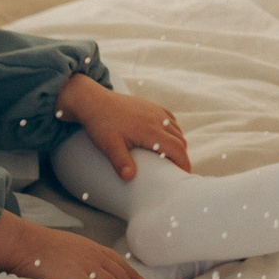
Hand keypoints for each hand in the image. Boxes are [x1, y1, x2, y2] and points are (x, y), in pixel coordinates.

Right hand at [0, 209, 146, 278]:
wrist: (24, 243)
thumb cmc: (40, 247)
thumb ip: (80, 256)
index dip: (131, 274)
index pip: (118, 262)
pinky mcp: (73, 275)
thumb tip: (83, 268)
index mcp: (92, 248)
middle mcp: (93, 256)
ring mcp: (84, 265)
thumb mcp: (68, 246)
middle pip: (119, 276)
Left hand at [55, 72, 190, 178]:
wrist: (94, 101)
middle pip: (180, 140)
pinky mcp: (151, 106)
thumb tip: (129, 178)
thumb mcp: (109, 146)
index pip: (177, 148)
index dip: (184, 163)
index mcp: (151, 130)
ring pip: (177, 129)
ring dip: (178, 144)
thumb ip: (121, 162)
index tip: (184, 175)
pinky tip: (165, 138)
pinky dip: (173, 131)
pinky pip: (170, 119)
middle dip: (182, 156)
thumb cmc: (101, 124)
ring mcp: (156, 111)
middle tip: (177, 171)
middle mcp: (158, 119)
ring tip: (171, 157)